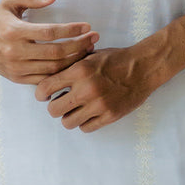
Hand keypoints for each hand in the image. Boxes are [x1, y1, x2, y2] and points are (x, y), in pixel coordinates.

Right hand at [0, 0, 98, 83]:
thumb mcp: (10, 1)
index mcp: (15, 31)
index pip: (50, 33)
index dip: (71, 30)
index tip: (87, 26)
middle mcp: (15, 52)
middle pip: (55, 53)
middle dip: (79, 46)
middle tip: (94, 39)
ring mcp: (16, 68)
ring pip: (52, 68)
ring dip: (74, 61)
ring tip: (88, 50)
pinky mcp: (17, 78)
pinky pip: (45, 79)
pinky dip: (61, 74)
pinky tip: (73, 64)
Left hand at [34, 45, 157, 132]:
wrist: (143, 67)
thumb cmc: (116, 59)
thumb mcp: (90, 56)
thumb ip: (70, 66)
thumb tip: (48, 75)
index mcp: (79, 71)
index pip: (45, 88)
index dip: (40, 94)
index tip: (44, 95)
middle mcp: (86, 89)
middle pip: (53, 110)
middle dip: (55, 107)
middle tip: (61, 103)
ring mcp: (98, 105)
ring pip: (68, 122)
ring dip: (69, 117)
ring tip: (76, 109)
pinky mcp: (109, 116)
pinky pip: (86, 128)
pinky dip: (85, 122)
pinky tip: (89, 114)